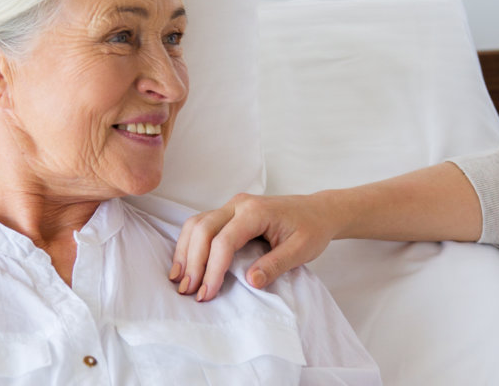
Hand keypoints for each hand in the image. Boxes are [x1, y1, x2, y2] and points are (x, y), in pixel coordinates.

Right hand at [169, 192, 342, 301]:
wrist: (318, 211)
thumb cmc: (312, 229)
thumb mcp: (301, 250)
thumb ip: (275, 265)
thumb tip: (250, 282)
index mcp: (256, 211)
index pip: (224, 241)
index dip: (213, 269)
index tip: (207, 294)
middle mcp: (238, 204)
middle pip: (203, 229)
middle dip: (193, 262)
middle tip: (187, 291)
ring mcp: (231, 206)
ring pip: (196, 224)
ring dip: (185, 252)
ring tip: (179, 280)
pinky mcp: (228, 213)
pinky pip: (201, 225)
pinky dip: (190, 244)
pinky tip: (185, 264)